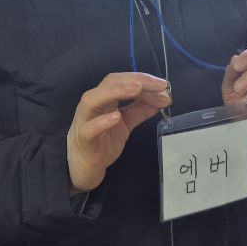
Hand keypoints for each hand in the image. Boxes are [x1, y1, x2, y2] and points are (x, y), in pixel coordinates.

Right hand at [67, 73, 170, 193]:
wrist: (84, 166)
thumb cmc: (102, 140)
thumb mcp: (126, 123)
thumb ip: (140, 110)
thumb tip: (162, 98)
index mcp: (104, 97)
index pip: (122, 80)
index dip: (142, 79)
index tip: (163, 84)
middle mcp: (93, 103)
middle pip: (110, 83)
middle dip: (135, 81)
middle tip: (158, 85)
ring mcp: (85, 120)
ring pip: (93, 100)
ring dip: (116, 92)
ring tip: (137, 90)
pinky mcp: (83, 138)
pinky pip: (90, 128)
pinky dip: (102, 121)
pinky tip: (117, 117)